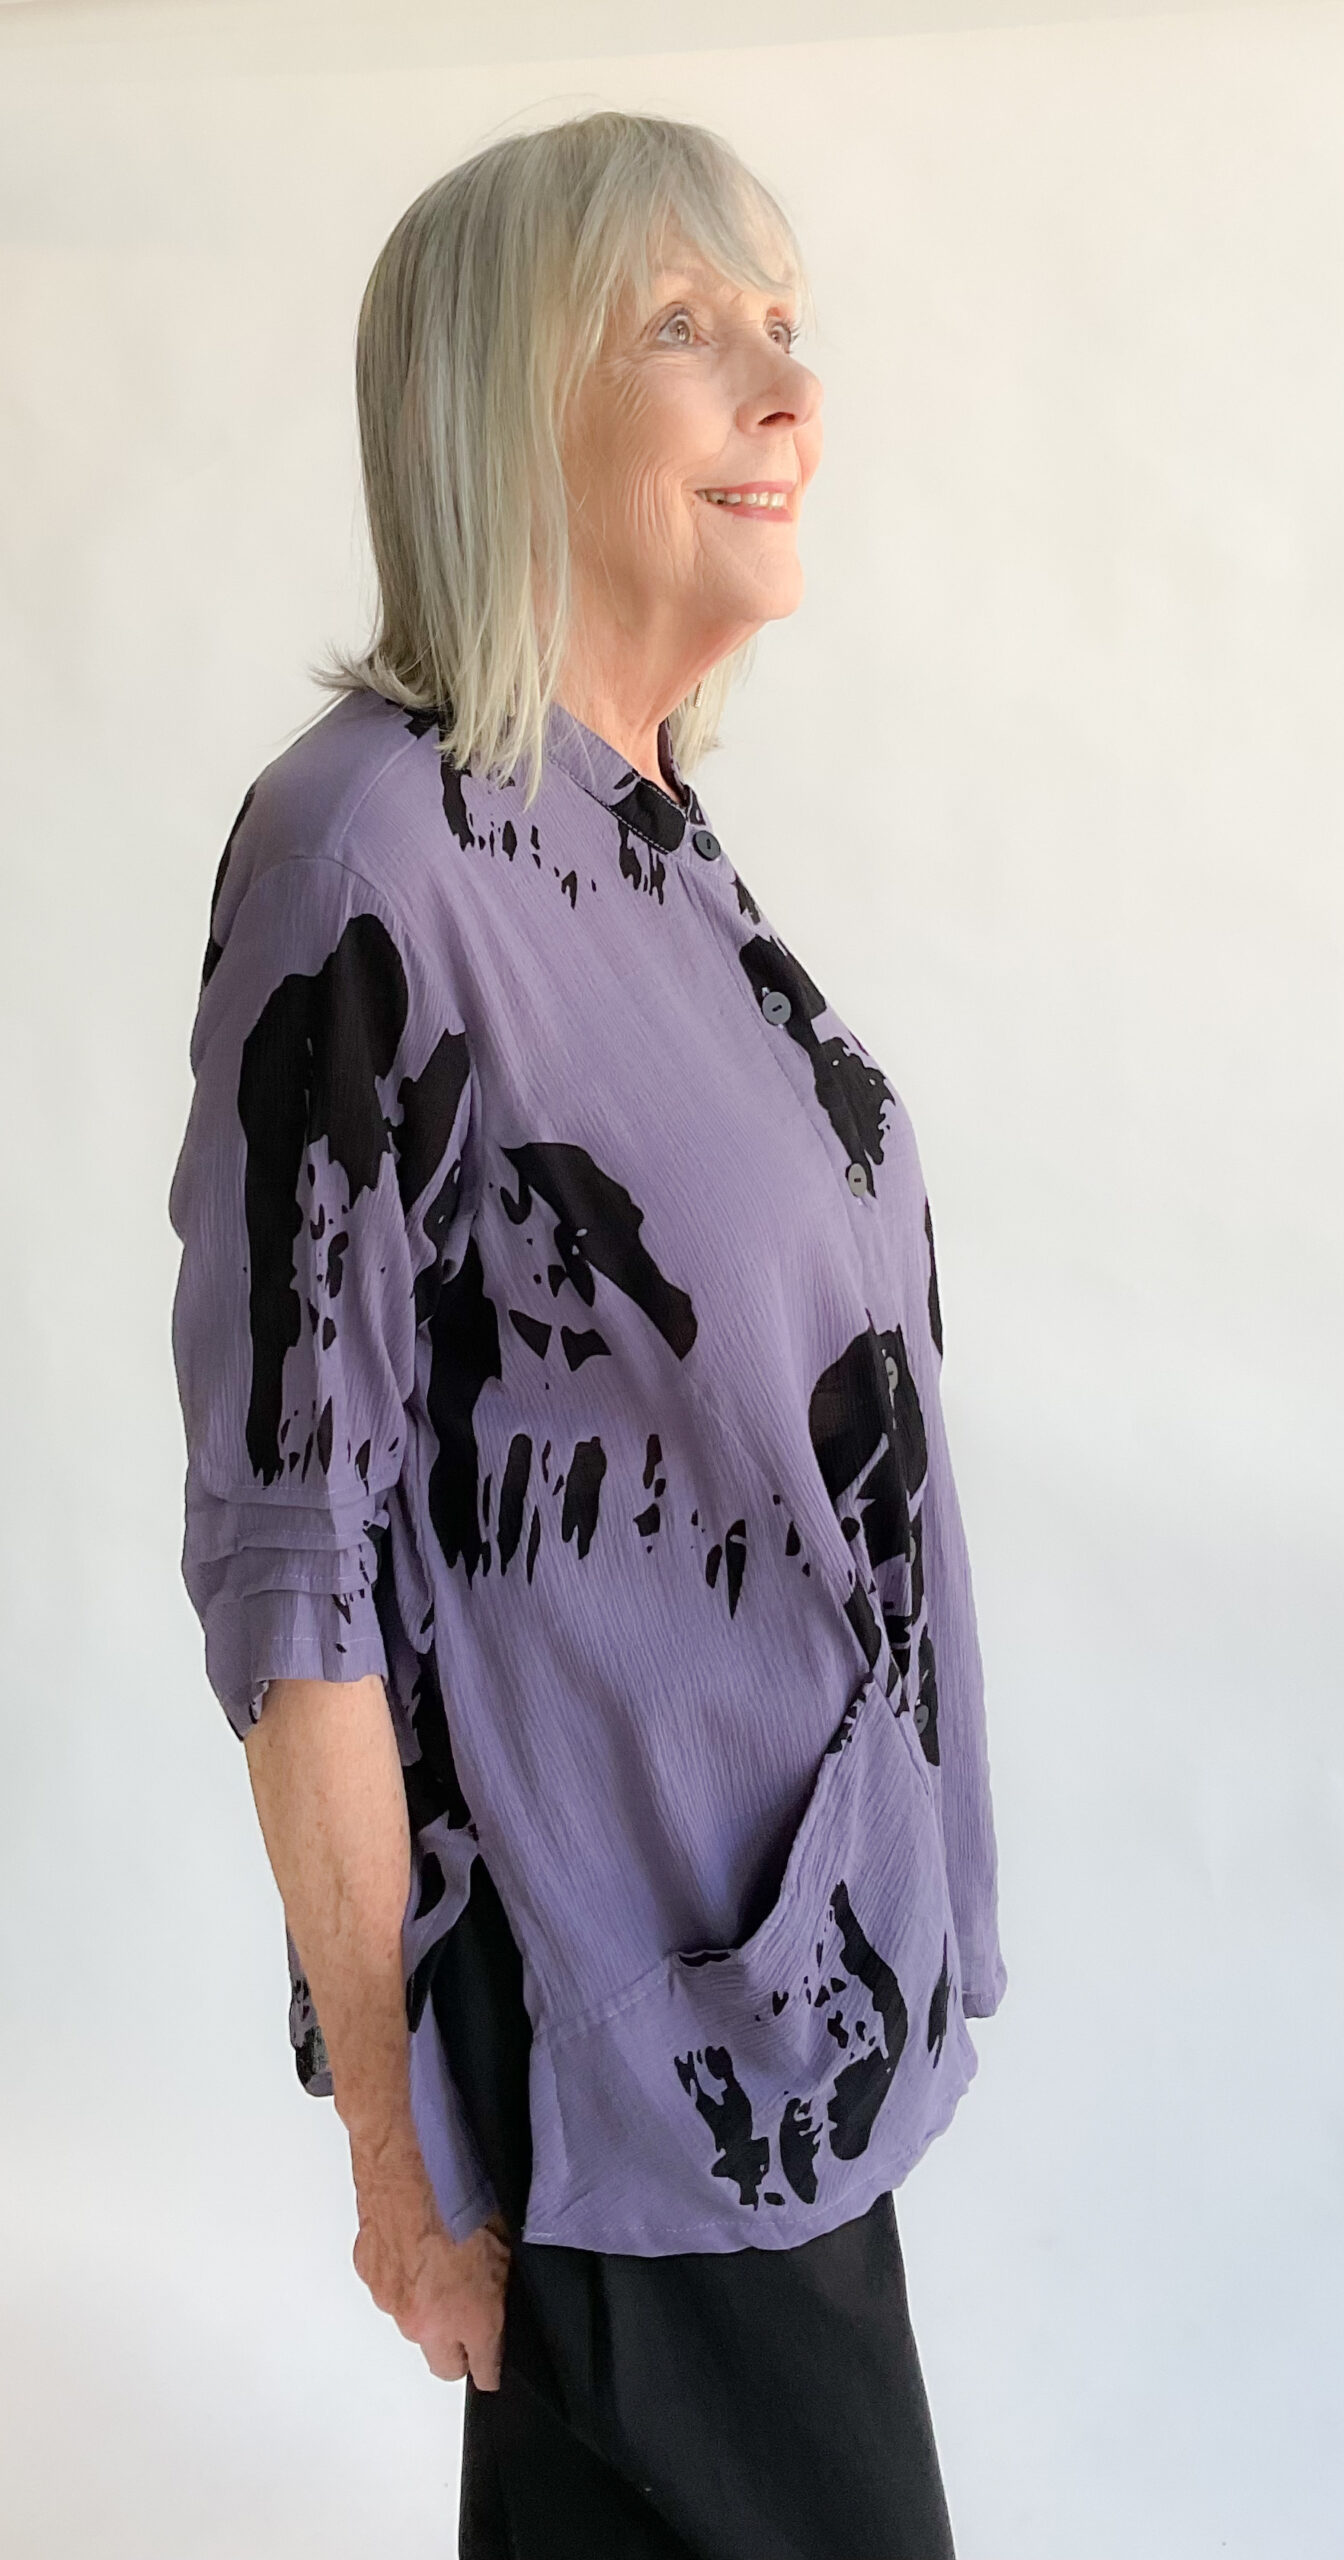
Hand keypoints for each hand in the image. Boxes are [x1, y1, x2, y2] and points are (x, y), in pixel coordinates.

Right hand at [351, 2137, 511, 2388]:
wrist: (410, 2152)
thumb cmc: (462, 2184)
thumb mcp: (506, 2237)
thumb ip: (501, 2284)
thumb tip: (502, 2297)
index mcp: (470, 2317)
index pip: (484, 2370)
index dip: (493, 2363)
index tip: (495, 2357)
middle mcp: (427, 2321)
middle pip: (443, 2363)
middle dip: (457, 2348)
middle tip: (469, 2311)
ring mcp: (391, 2300)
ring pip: (413, 2324)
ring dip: (426, 2306)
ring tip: (439, 2259)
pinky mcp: (367, 2273)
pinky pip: (390, 2290)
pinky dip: (401, 2276)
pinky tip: (413, 2241)